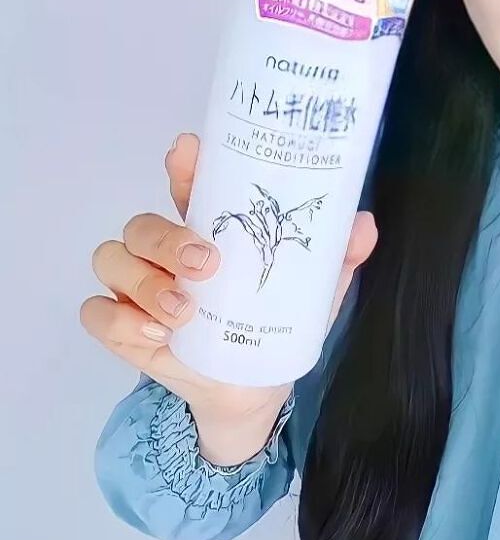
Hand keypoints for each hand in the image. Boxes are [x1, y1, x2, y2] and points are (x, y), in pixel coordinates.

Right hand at [81, 133, 377, 418]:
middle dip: (167, 239)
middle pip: (142, 224)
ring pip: (112, 259)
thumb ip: (336, 259)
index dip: (184, 166)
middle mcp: (166, 251)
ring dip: (146, 284)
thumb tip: (362, 225)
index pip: (188, 187)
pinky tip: (156, 334)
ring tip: (185, 313)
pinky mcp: (122, 327)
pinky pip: (97, 312)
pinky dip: (120, 320)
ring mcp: (138, 287)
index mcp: (209, 230)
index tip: (188, 151)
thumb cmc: (272, 324)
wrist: (252, 387)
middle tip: (205, 264)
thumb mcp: (311, 293)